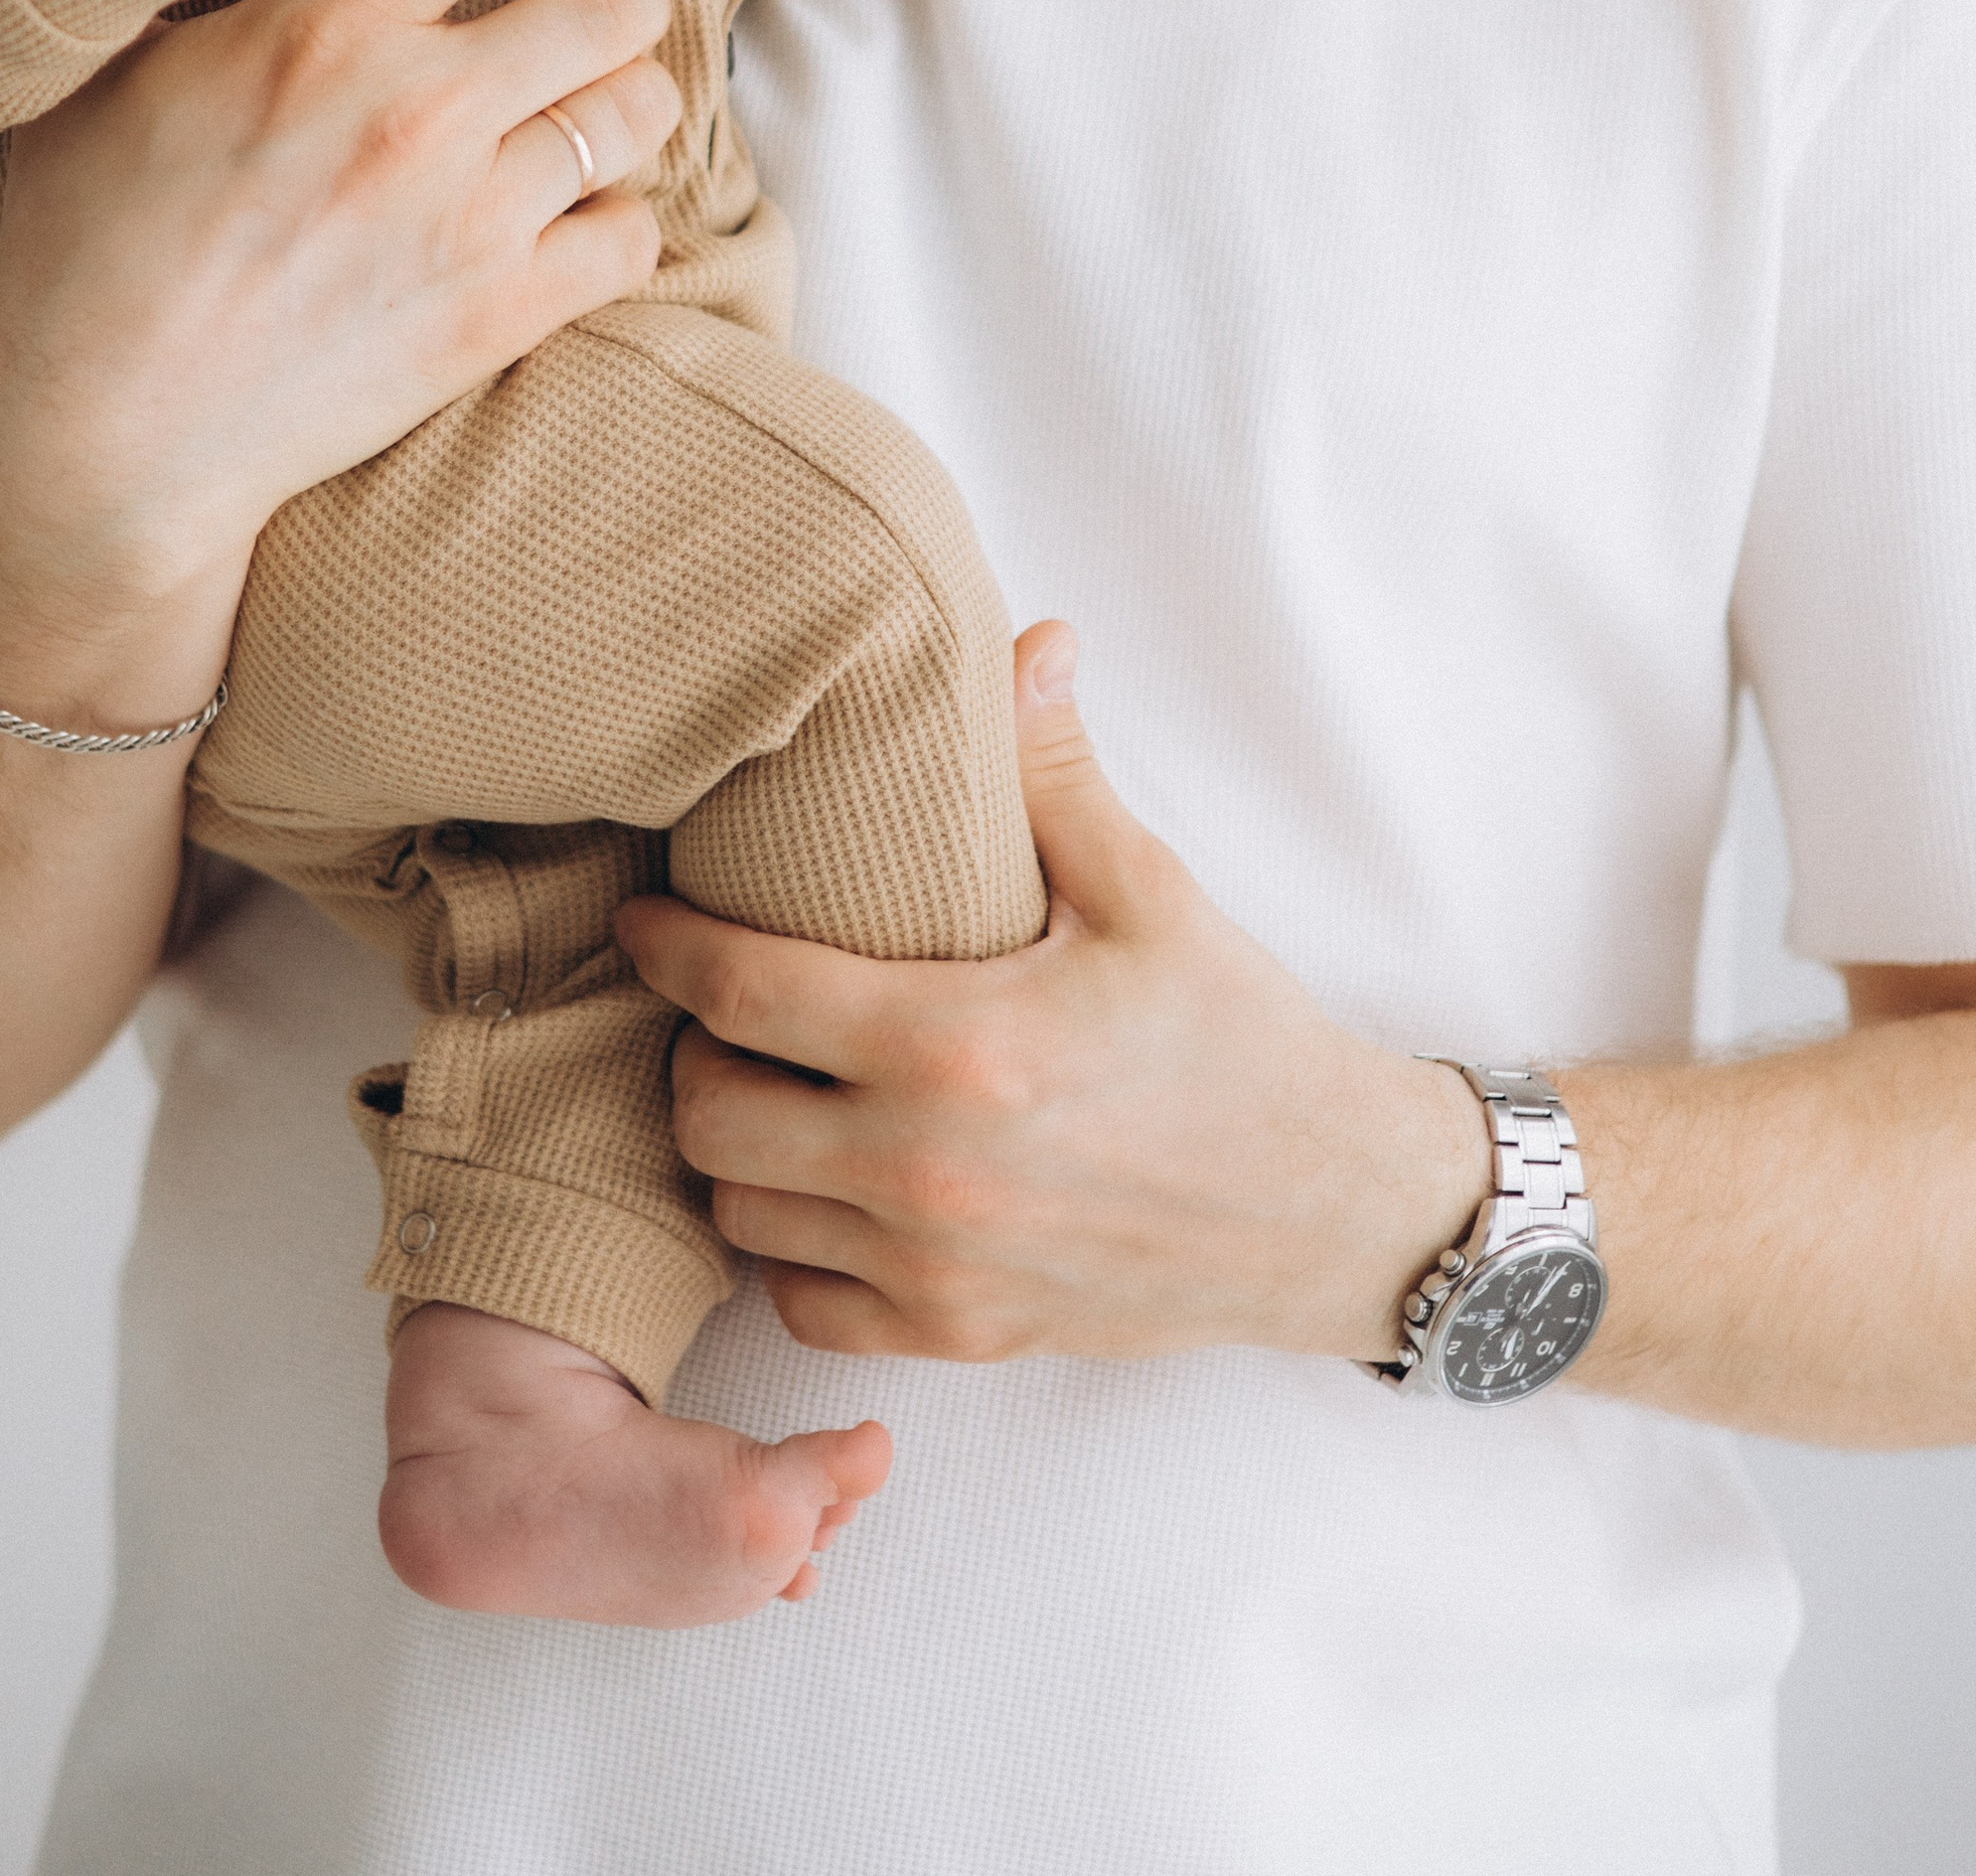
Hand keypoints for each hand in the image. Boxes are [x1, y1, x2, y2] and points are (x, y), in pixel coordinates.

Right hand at [0, 0, 683, 694]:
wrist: (110, 433)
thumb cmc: (89, 245)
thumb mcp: (111, 71)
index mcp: (323, 26)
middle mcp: (417, 108)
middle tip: (588, 10)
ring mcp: (471, 217)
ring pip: (640, 110)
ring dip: (623, 99)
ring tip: (586, 109)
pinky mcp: (499, 315)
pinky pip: (634, 235)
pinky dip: (615, 220)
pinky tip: (572, 217)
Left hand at [616, 627, 1483, 1368]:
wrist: (1327, 1208)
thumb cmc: (1234, 1039)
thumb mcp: (1149, 891)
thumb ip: (1053, 772)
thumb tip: (1024, 640)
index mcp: (959, 1043)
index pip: (744, 993)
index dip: (670, 947)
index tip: (648, 918)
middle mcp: (927, 1169)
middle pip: (708, 1117)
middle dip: (693, 1052)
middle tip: (721, 1006)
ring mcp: (938, 1269)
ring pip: (740, 1218)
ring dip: (733, 1153)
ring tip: (767, 1087)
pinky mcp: (960, 1334)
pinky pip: (804, 1304)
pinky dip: (790, 1249)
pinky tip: (824, 1187)